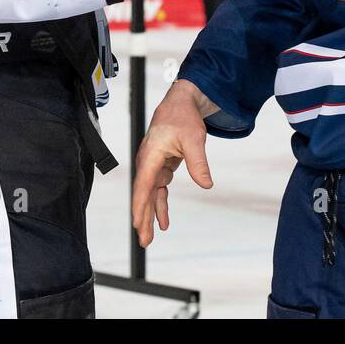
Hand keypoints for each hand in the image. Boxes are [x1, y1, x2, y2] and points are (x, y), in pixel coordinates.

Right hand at [132, 79, 215, 246]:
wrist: (182, 102)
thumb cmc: (184, 117)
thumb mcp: (194, 139)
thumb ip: (198, 163)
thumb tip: (206, 185)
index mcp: (150, 155)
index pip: (143, 185)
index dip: (140, 206)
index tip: (138, 224)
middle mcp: (147, 161)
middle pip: (143, 194)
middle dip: (143, 218)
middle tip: (144, 241)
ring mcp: (153, 164)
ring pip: (150, 194)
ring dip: (150, 214)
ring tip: (150, 237)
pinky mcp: (160, 165)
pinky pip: (158, 189)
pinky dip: (160, 204)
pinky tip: (163, 220)